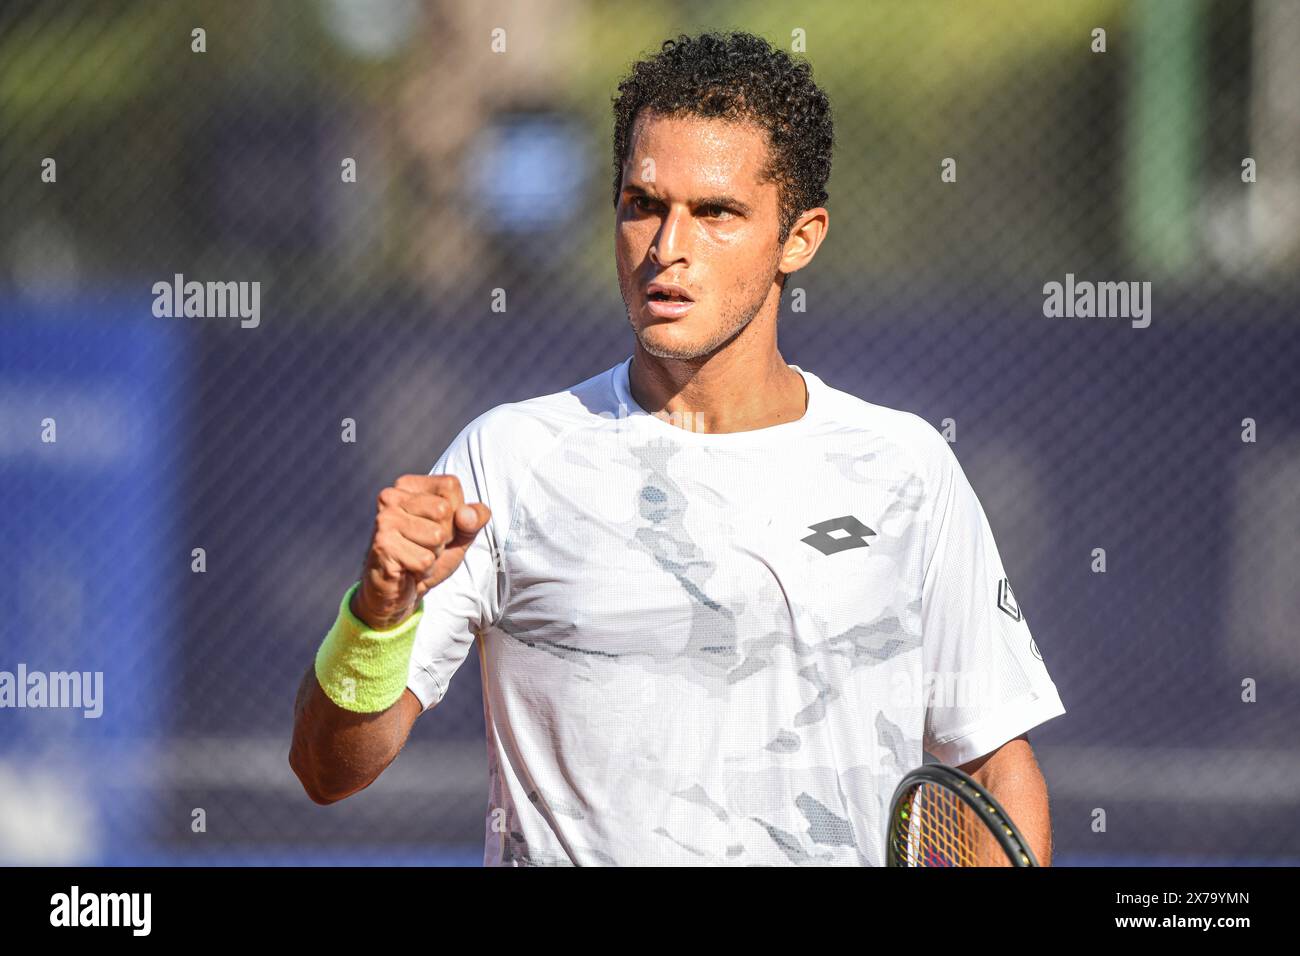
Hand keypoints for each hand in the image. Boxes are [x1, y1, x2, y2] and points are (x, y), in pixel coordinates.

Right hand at [352, 474, 490, 629]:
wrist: (398, 590)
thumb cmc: (428, 553)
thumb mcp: (461, 532)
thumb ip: (475, 518)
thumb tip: (466, 516)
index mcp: (407, 485)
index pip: (450, 485)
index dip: (456, 511)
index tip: (436, 525)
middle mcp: (390, 497)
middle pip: (444, 510)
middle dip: (444, 535)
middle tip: (425, 545)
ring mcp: (384, 521)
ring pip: (436, 536)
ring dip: (433, 554)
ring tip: (416, 555)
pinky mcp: (382, 546)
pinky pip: (425, 560)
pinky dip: (424, 570)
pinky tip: (408, 569)